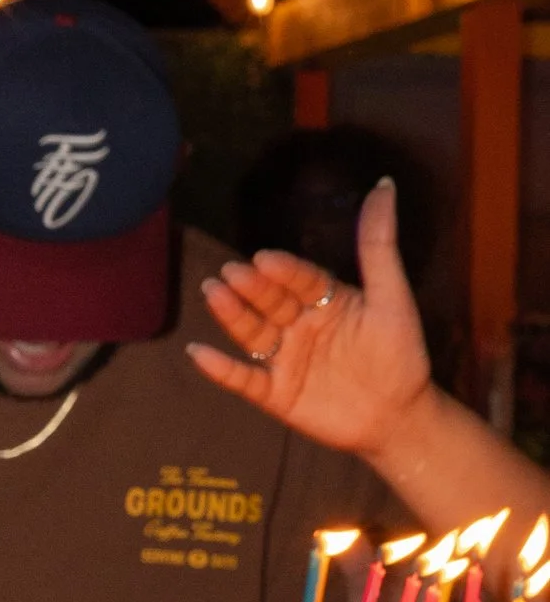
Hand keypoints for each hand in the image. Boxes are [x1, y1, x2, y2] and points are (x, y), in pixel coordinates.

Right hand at [189, 181, 430, 459]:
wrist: (402, 418)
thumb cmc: (402, 354)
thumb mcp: (392, 295)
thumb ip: (379, 244)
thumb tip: (384, 184)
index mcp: (325, 300)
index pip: (300, 279)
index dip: (284, 270)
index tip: (265, 258)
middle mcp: (299, 325)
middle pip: (270, 303)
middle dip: (251, 289)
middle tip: (230, 274)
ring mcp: (285, 360)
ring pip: (252, 334)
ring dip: (231, 315)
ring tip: (213, 294)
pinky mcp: (275, 395)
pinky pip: (244, 380)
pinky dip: (221, 369)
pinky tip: (199, 353)